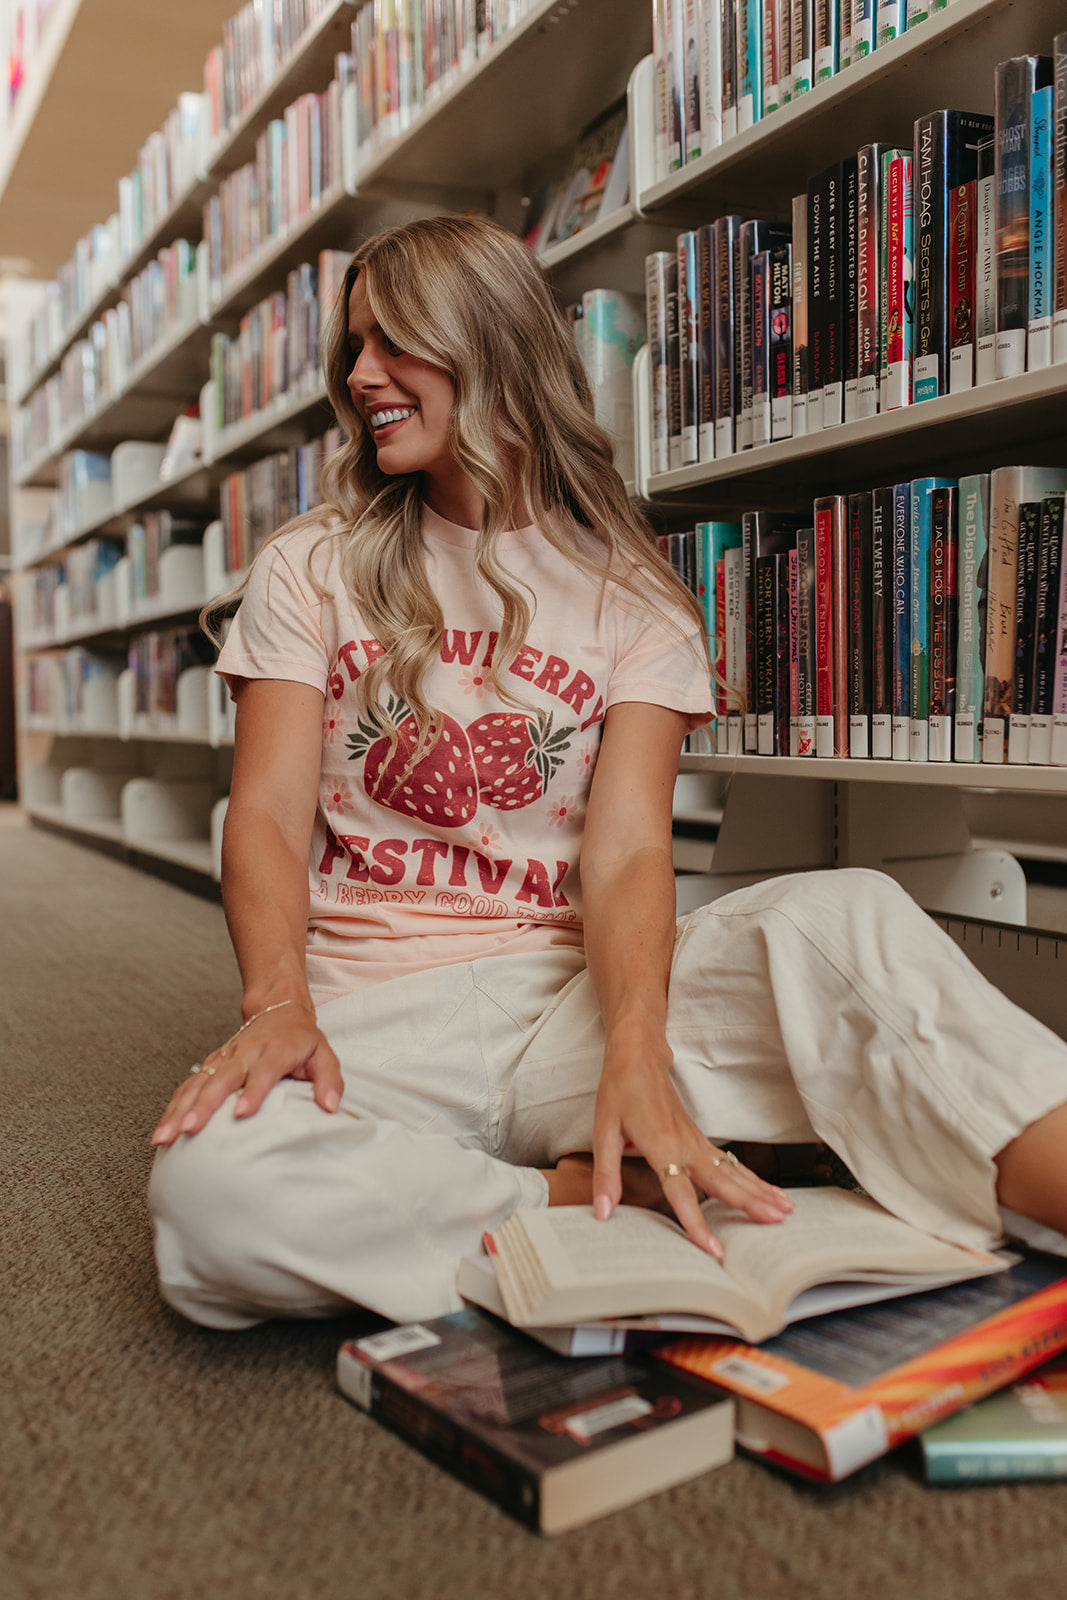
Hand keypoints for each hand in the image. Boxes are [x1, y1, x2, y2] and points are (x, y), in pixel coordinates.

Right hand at [151, 1002, 341, 1146]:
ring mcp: (224, 1059)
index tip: (242, 1115)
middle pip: (222, 1079)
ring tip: (165, 1137)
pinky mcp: (211, 1065)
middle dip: (204, 1106)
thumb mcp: (324, 1054)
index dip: (253, 1092)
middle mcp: (245, 1054)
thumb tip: (331, 1107)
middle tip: (190, 1130)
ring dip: (180, 1110)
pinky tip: (162, 1131)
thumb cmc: (302, 1040)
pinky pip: (188, 1087)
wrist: (277, 1009)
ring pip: (198, 1084)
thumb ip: (329, 1079)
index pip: (263, 1072)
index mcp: (274, 1051)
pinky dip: (173, 1108)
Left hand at [591, 1022, 793, 1256]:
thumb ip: (606, 1176)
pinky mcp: (699, 1139)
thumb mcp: (603, 1132)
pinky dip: (752, 1179)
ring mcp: (696, 1141)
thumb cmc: (619, 1092)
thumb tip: (602, 1212)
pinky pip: (730, 1164)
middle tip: (776, 1222)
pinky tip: (769, 1191)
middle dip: (750, 1203)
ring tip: (785, 1211)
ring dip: (759, 1191)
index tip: (713, 1248)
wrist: (638, 1056)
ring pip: (732, 1172)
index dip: (696, 1223)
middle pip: (722, 1181)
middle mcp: (684, 1145)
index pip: (681, 1193)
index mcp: (660, 1146)